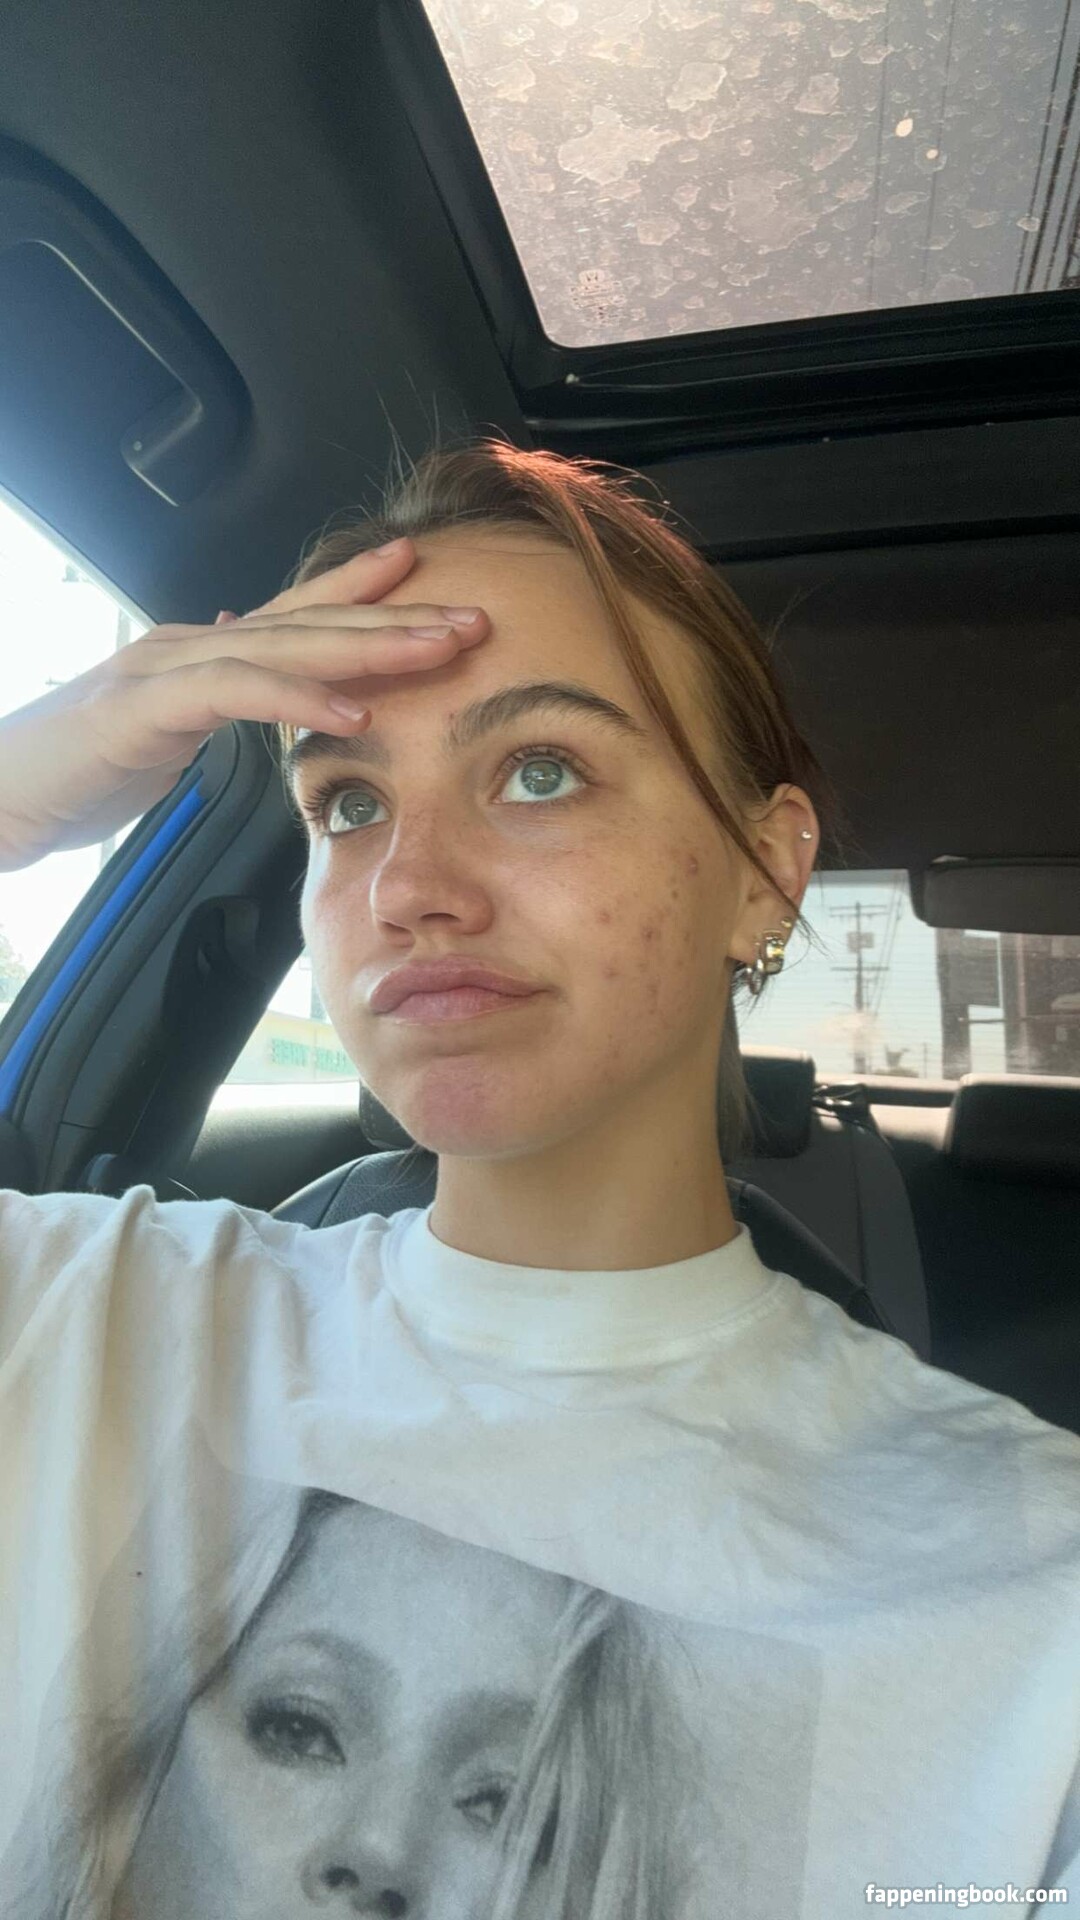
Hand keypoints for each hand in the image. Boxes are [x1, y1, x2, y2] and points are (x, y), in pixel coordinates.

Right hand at [0, 540, 488, 869]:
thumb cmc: (73, 772)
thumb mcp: (159, 736)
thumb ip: (206, 705)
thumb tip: (246, 685)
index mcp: (198, 654)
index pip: (293, 613)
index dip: (358, 588)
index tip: (423, 574)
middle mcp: (186, 645)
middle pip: (307, 621)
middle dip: (394, 616)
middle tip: (470, 615)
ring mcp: (163, 667)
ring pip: (283, 645)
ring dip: (367, 645)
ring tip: (436, 651)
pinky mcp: (142, 707)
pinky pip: (234, 693)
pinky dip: (297, 698)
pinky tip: (350, 710)